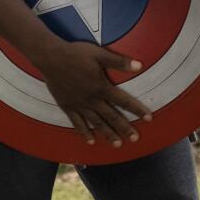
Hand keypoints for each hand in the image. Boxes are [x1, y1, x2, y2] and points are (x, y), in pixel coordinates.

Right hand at [35, 41, 152, 146]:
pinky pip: (77, 123)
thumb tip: (139, 65)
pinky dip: (84, 133)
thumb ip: (119, 61)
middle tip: (135, 138)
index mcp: (102, 87)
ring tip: (117, 144)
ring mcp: (79, 105)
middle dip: (124, 128)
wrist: (51, 58)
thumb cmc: (76, 54)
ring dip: (108, 134)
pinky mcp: (67, 106)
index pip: (124, 100)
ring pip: (96, 123)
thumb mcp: (99, 54)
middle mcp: (92, 99)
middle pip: (111, 116)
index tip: (149, 118)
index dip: (137, 109)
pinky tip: (91, 141)